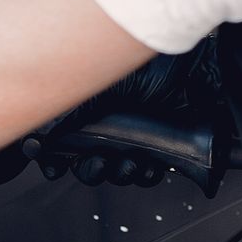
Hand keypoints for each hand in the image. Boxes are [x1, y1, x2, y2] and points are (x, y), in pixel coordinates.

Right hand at [24, 39, 228, 189]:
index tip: (55, 167)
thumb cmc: (153, 66)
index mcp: (90, 112)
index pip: (61, 145)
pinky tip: (149, 166)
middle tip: (99, 163)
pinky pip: (147, 173)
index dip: (54, 160)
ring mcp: (136, 139)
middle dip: (91, 171)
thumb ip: (72, 110)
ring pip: (117, 173)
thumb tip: (43, 137)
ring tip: (130, 165)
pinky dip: (146, 175)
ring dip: (120, 175)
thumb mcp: (104, 85)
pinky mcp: (163, 148)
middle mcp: (109, 127)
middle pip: (88, 165)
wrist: (199, 69)